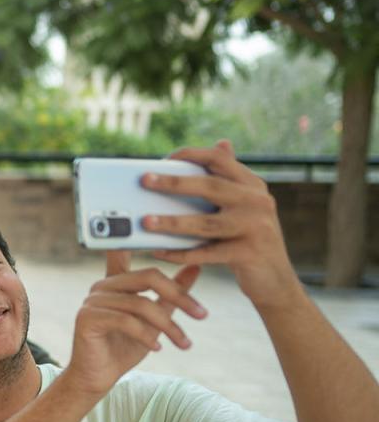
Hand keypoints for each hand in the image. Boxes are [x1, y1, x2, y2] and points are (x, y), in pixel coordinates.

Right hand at [60, 251, 206, 397]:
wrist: (98, 377)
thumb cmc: (124, 348)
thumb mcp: (156, 319)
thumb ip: (172, 293)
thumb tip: (195, 267)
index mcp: (116, 282)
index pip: (128, 253)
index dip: (140, 238)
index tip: (165, 233)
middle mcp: (102, 287)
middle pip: (148, 277)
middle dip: (179, 296)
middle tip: (202, 315)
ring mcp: (92, 301)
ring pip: (141, 304)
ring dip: (168, 326)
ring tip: (184, 344)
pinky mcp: (87, 319)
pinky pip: (125, 321)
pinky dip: (145, 335)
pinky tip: (157, 349)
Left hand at [140, 140, 299, 308]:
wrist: (275, 279)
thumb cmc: (249, 238)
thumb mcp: (244, 206)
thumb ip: (229, 178)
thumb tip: (221, 142)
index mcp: (252, 185)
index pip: (220, 160)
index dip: (191, 155)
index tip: (164, 159)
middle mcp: (257, 201)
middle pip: (211, 187)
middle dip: (174, 182)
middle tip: (145, 181)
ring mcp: (255, 227)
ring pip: (206, 223)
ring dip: (172, 222)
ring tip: (145, 222)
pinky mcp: (249, 253)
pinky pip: (207, 253)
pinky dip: (181, 253)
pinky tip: (159, 252)